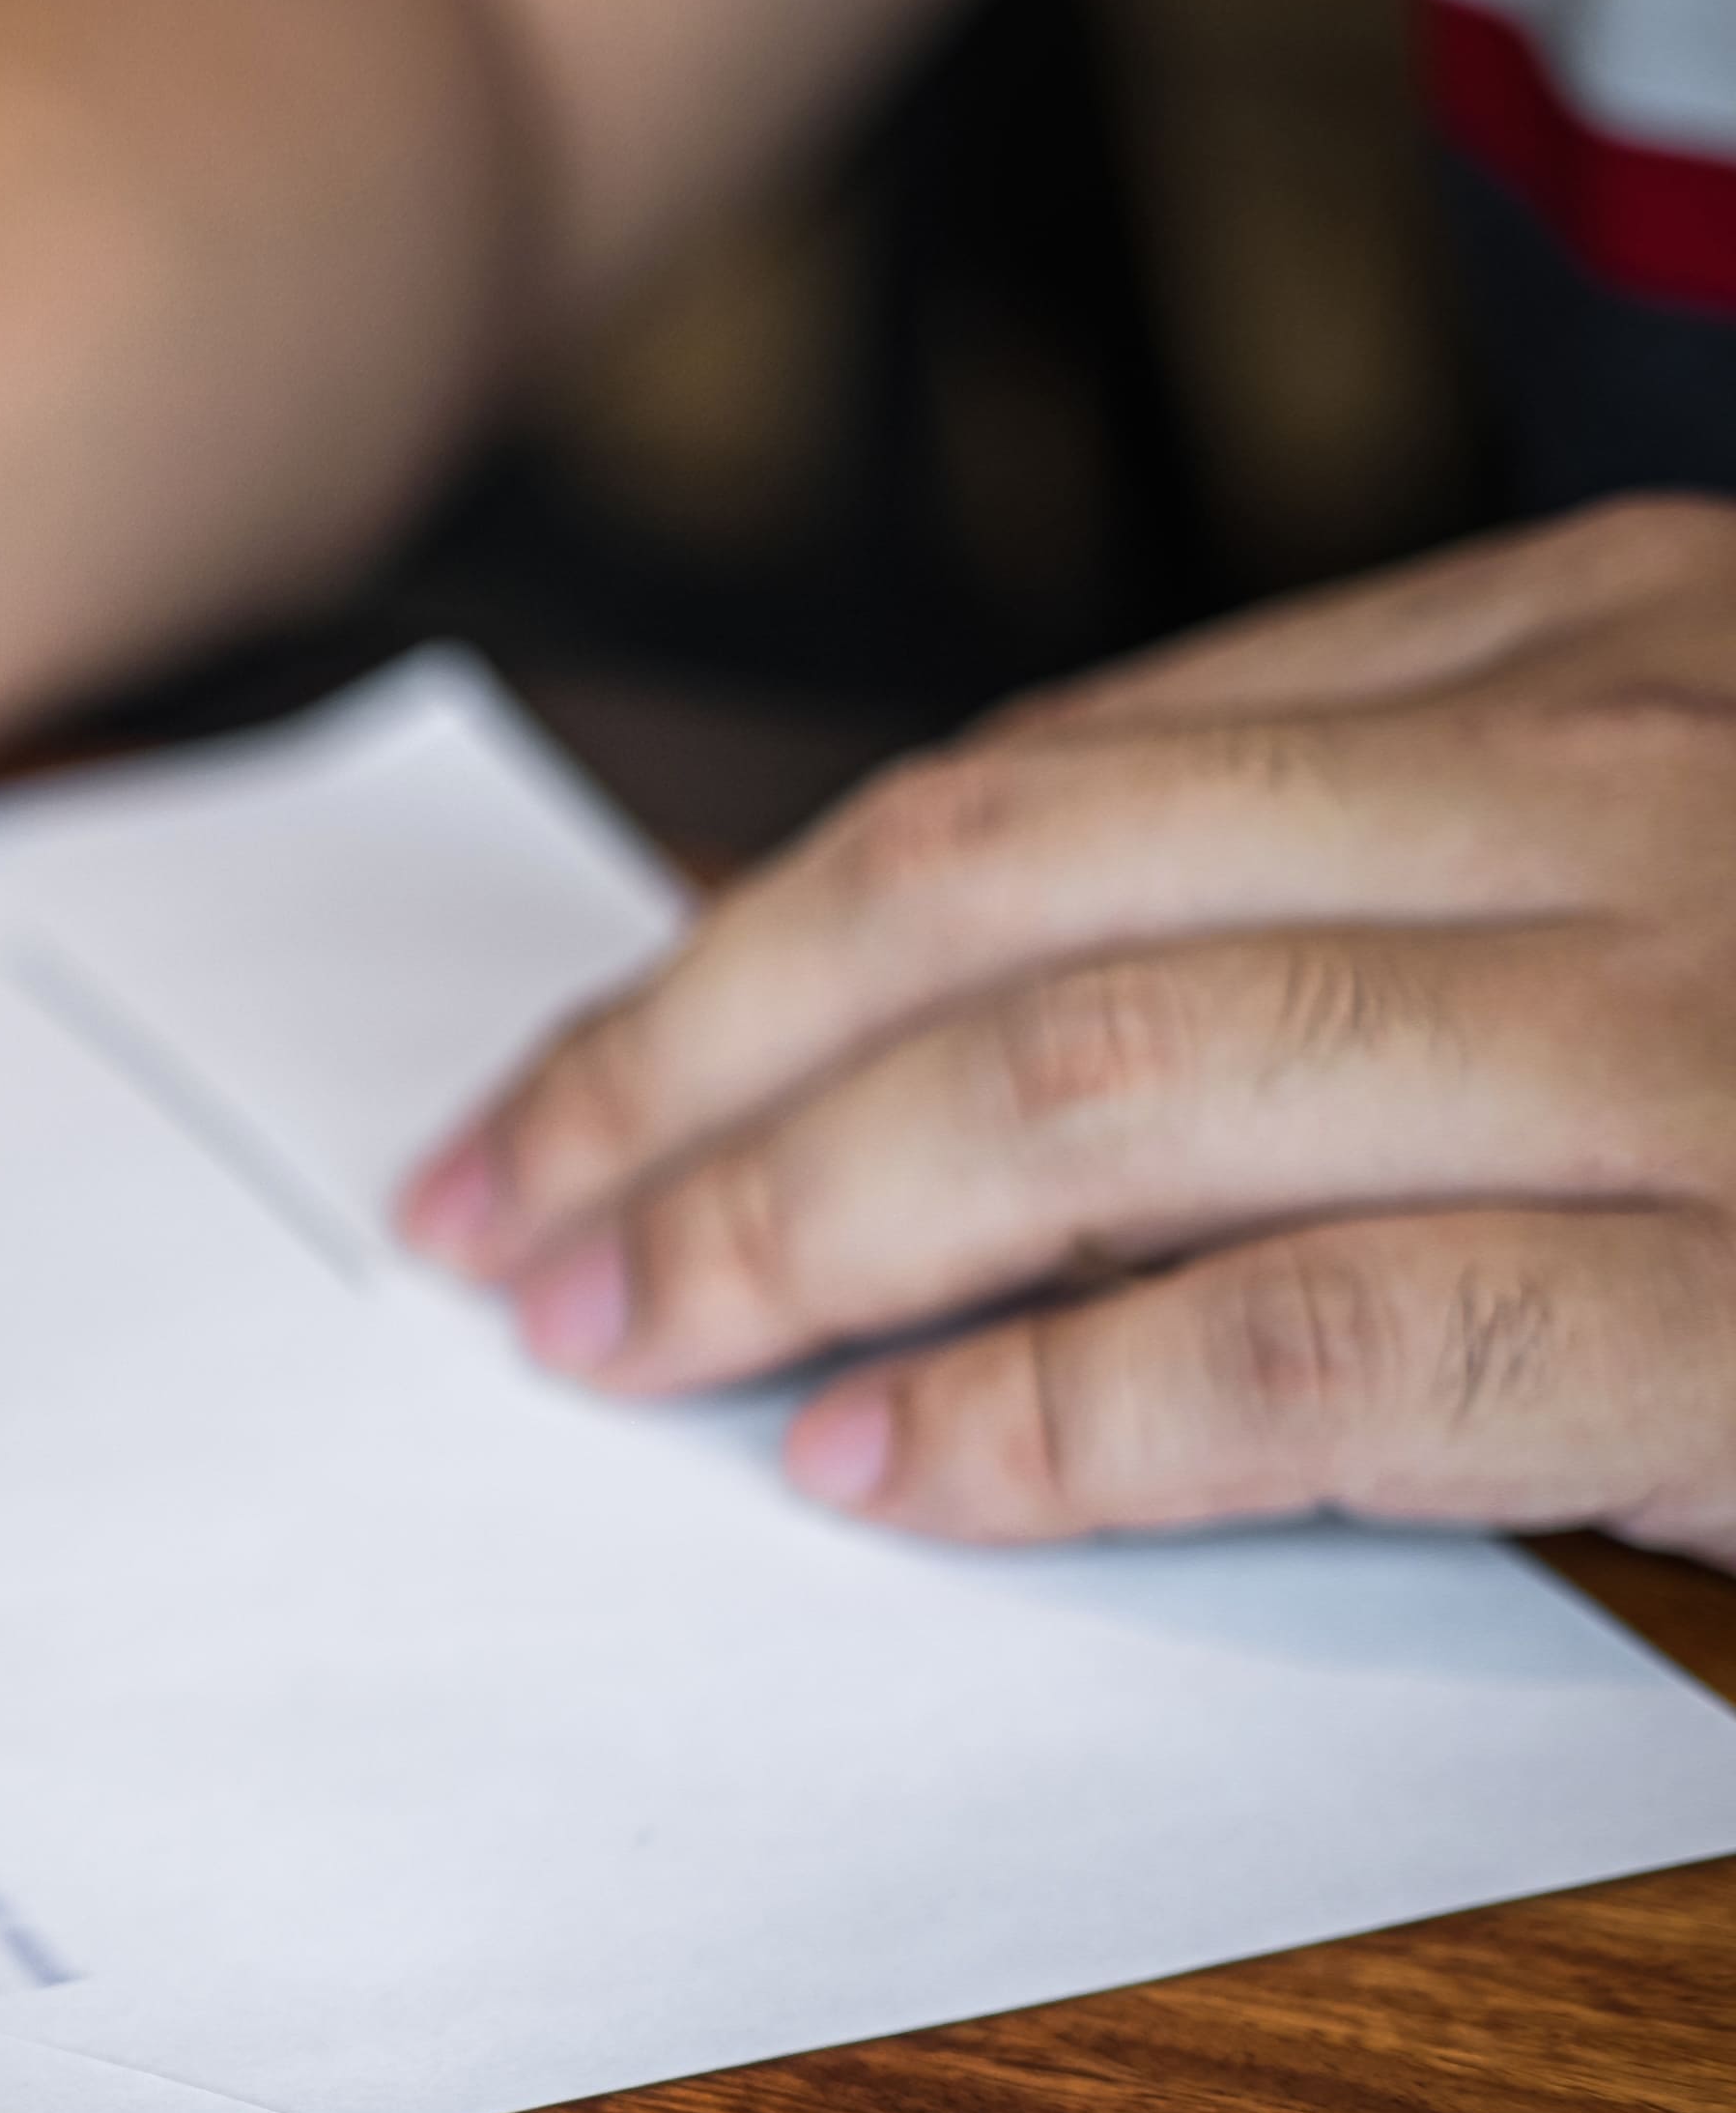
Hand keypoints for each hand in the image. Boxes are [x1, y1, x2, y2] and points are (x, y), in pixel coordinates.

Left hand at [397, 497, 1735, 1564]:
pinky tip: (872, 1466)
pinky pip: (1296, 1340)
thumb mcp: (1661, 865)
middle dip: (682, 1079)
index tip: (553, 1100)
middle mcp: (1619, 792)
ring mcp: (1690, 1040)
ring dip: (786, 1232)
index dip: (737, 954)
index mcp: (1587, 646)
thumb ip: (1347, 889)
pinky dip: (1044, 1416)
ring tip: (614, 1345)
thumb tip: (899, 1042)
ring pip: (1090, 1090)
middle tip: (496, 1232)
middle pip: (996, 906)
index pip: (1034, 794)